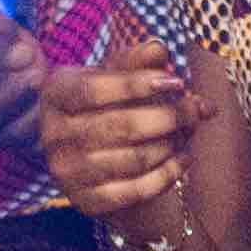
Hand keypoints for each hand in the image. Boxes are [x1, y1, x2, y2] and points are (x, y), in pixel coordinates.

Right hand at [36, 52, 201, 239]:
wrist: (94, 160)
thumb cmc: (107, 106)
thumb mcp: (116, 77)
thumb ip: (136, 61)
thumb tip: (158, 49)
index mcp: (55, 94)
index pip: (93, 89)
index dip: (137, 85)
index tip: (177, 82)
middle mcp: (52, 134)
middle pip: (119, 125)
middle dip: (168, 116)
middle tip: (198, 109)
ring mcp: (66, 172)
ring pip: (132, 159)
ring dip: (171, 144)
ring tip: (188, 132)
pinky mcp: (85, 201)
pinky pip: (137, 190)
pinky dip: (168, 174)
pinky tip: (184, 158)